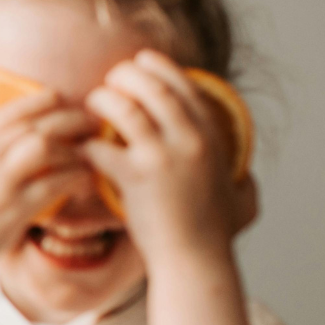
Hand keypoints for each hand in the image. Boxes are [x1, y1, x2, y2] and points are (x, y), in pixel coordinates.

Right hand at [0, 93, 96, 284]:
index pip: (15, 109)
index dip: (43, 100)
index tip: (61, 100)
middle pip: (40, 124)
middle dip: (72, 118)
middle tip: (93, 121)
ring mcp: (1, 183)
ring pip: (49, 149)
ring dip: (76, 147)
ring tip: (94, 151)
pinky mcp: (13, 211)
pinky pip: (53, 186)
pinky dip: (74, 178)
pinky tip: (85, 179)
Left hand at [82, 50, 249, 268]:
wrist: (195, 264)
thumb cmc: (214, 236)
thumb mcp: (240, 198)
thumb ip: (241, 178)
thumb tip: (244, 173)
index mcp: (212, 138)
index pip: (185, 85)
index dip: (160, 66)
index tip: (141, 60)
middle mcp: (190, 141)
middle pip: (152, 87)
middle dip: (126, 74)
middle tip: (111, 79)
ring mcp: (162, 157)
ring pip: (124, 108)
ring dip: (103, 100)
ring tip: (92, 104)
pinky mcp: (135, 178)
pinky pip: (100, 146)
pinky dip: (85, 143)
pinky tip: (80, 146)